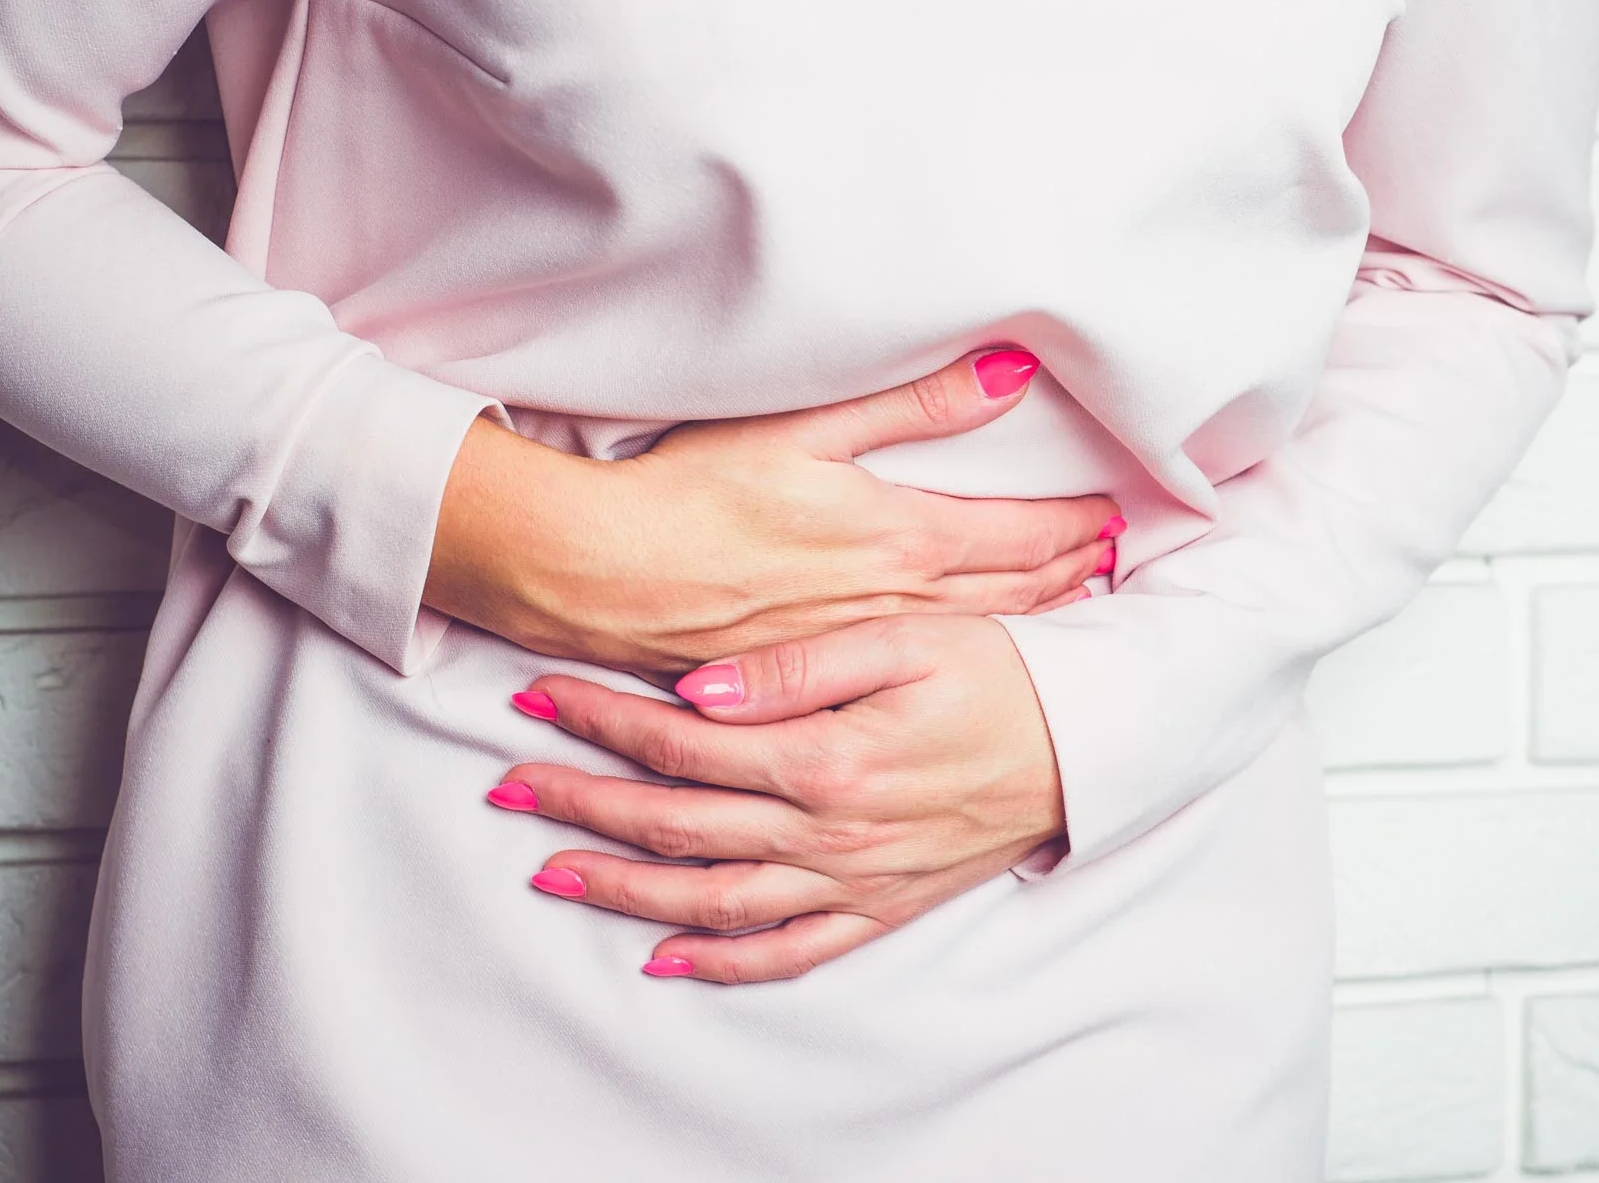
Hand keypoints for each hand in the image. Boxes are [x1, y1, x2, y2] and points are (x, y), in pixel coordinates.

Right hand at [425, 350, 1120, 678]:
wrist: (601, 576)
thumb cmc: (693, 493)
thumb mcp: (806, 430)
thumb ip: (915, 404)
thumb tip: (1011, 372)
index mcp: (903, 542)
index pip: (1024, 538)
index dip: (1076, 527)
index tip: (1116, 518)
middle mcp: (895, 608)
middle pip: (1012, 596)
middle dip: (1068, 575)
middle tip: (1110, 562)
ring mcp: (858, 652)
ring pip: (973, 639)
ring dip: (1030, 620)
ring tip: (1068, 605)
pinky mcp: (816, 680)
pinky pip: (917, 672)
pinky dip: (965, 658)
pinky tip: (972, 660)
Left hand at [489, 614, 1064, 981]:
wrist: (1090, 742)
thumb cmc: (1003, 671)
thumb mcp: (907, 637)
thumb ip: (797, 666)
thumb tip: (695, 688)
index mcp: (825, 758)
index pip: (681, 742)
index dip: (601, 719)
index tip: (540, 697)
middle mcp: (828, 833)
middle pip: (676, 825)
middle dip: (582, 802)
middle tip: (508, 782)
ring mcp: (853, 880)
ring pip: (711, 900)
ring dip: (623, 890)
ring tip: (550, 871)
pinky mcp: (882, 906)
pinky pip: (788, 951)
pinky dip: (722, 962)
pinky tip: (668, 958)